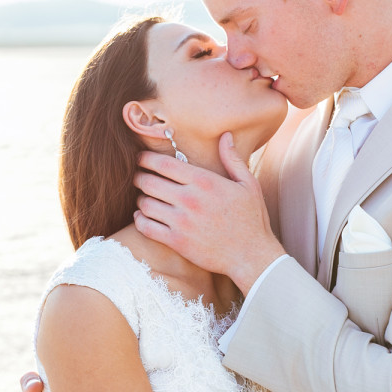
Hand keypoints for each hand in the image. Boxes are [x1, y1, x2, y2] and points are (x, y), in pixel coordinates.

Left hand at [133, 134, 285, 294]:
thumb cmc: (251, 219)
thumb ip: (233, 159)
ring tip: (144, 198)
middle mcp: (190, 199)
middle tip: (139, 178)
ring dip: (140, 199)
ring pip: (145, 204)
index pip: (163, 164)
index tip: (142, 159)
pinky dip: (139, 220)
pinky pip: (146, 227)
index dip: (146, 159)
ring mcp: (181, 222)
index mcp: (204, 181)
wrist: (251, 255)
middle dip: (139, 177)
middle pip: (148, 182)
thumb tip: (225, 135)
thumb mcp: (248, 184)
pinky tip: (143, 216)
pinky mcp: (177, 242)